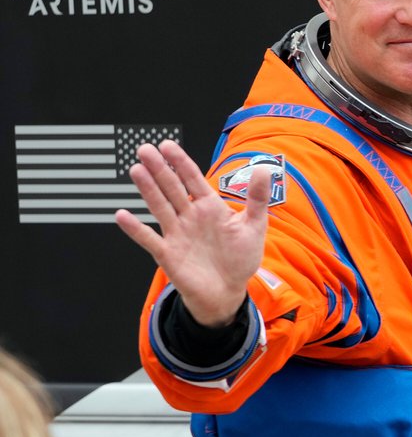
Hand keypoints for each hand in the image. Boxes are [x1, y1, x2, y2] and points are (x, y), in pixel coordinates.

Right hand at [116, 140, 270, 326]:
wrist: (228, 292)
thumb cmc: (239, 259)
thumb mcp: (254, 226)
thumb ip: (257, 198)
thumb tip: (264, 168)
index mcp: (209, 207)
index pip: (192, 179)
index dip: (180, 162)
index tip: (167, 145)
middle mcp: (189, 216)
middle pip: (172, 188)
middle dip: (159, 169)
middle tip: (144, 149)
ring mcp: (177, 234)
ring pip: (159, 207)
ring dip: (147, 189)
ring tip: (136, 170)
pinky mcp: (168, 254)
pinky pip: (149, 239)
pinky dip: (135, 229)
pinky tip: (122, 215)